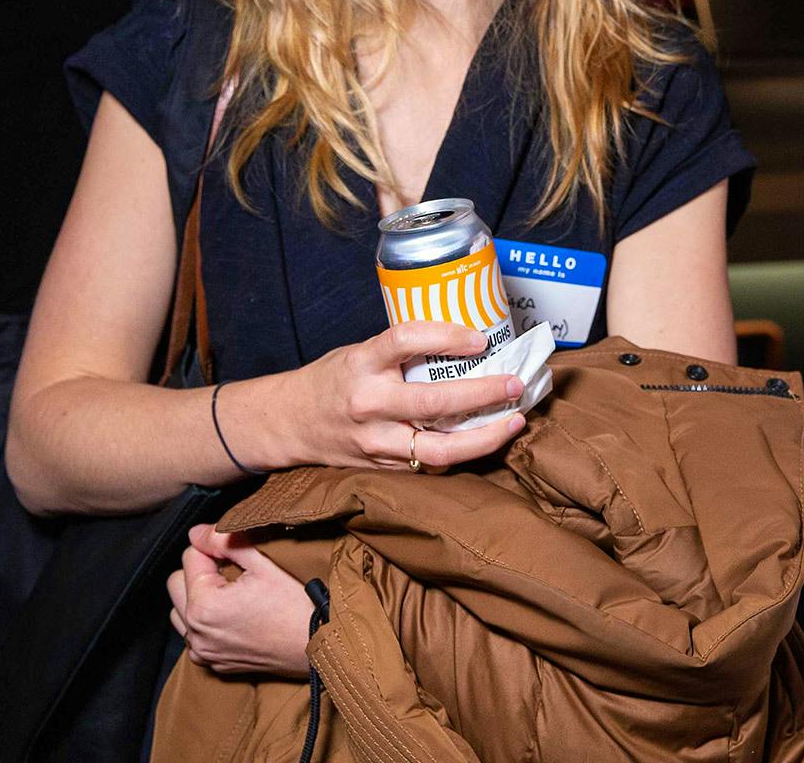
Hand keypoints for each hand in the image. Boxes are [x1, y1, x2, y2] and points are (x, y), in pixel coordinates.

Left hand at [165, 525, 314, 676]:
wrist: (315, 645)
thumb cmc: (295, 606)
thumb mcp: (262, 564)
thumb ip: (224, 542)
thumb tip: (197, 532)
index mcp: (204, 604)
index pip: (190, 556)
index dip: (214, 548)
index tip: (237, 554)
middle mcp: (197, 632)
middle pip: (177, 583)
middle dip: (199, 572)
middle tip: (231, 572)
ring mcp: (203, 651)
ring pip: (179, 611)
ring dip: (196, 598)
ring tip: (228, 594)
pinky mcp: (212, 663)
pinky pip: (193, 636)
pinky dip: (204, 623)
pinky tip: (230, 616)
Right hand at [267, 322, 527, 472]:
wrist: (288, 424)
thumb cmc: (332, 380)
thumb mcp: (359, 353)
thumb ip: (401, 352)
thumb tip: (463, 343)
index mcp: (361, 364)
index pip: (405, 340)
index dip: (445, 336)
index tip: (479, 338)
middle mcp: (369, 404)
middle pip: (434, 402)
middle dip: (483, 394)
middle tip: (514, 384)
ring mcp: (376, 442)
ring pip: (438, 449)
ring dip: (484, 437)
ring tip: (513, 422)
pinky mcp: (382, 468)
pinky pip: (430, 465)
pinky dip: (462, 454)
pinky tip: (485, 441)